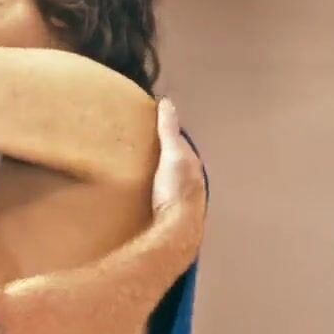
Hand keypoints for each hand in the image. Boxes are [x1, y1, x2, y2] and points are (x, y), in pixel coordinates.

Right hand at [151, 98, 206, 219]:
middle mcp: (192, 182)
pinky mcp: (171, 215)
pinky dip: (155, 190)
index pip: (181, 143)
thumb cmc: (176, 190)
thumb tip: (167, 102)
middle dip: (164, 155)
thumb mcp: (173, 154)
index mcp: (192, 165)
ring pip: (171, 181)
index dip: (168, 133)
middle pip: (176, 163)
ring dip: (160, 174)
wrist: (177, 230)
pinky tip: (143, 192)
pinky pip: (162, 196)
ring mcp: (183, 200)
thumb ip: (170, 131)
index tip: (152, 125)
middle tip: (143, 146)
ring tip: (140, 168)